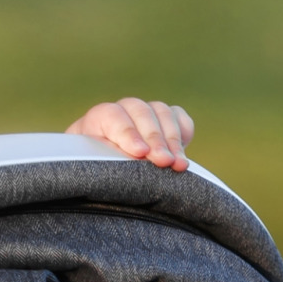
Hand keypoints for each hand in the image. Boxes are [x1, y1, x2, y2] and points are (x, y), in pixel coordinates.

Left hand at [65, 98, 194, 170]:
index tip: (140, 152)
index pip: (113, 116)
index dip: (128, 134)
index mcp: (99, 118)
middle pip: (142, 113)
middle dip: (155, 139)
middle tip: (164, 161)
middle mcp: (124, 109)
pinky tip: (183, 153)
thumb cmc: (99, 172)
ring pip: (163, 113)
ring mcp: (147, 112)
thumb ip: (112, 161)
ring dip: (172, 140)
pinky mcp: (167, 120)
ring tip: (177, 164)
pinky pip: (179, 117)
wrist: (106, 170)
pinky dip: (184, 132)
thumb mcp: (99, 168)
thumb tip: (135, 161)